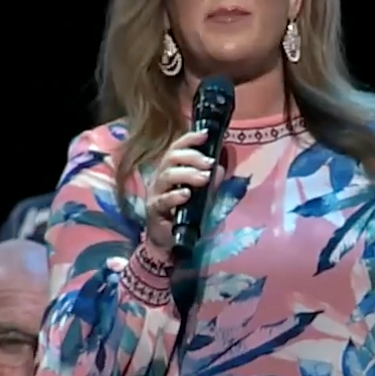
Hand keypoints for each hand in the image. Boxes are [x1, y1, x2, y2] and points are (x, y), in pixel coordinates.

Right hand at [145, 129, 214, 250]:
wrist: (171, 240)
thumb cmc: (185, 213)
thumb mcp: (203, 196)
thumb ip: (211, 182)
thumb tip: (220, 167)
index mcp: (172, 169)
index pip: (177, 148)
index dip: (189, 139)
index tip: (205, 135)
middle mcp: (161, 177)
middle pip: (171, 158)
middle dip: (192, 157)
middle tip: (210, 163)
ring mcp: (156, 193)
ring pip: (167, 175)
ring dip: (188, 174)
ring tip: (204, 178)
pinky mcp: (154, 210)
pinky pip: (163, 200)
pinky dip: (176, 196)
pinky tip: (187, 195)